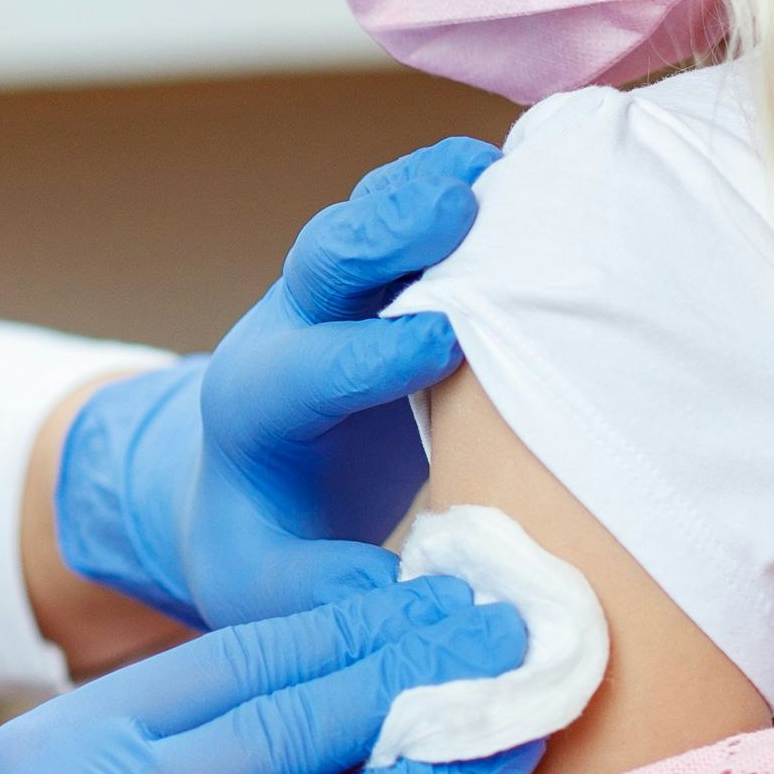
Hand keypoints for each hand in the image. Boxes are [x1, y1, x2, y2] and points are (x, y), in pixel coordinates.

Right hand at [0, 579, 537, 773]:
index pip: (230, 658)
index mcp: (62, 744)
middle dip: (407, 668)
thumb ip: (168, 762)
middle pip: (278, 714)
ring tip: (513, 715)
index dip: (349, 625)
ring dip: (428, 755)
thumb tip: (338, 697)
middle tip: (506, 635)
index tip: (442, 601)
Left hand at [55, 139, 498, 627]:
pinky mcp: (385, 272)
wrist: (252, 494)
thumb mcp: (272, 595)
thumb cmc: (269, 550)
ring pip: (370, 218)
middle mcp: (290, 329)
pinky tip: (521, 162)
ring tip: (493, 167)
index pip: (310, 370)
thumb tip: (437, 611)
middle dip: (381, 231)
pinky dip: (459, 183)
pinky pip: (412, 210)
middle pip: (323, 260)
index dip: (371, 355)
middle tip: (452, 204)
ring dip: (425, 191)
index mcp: (256, 409)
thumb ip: (336, 598)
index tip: (440, 342)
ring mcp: (339, 290)